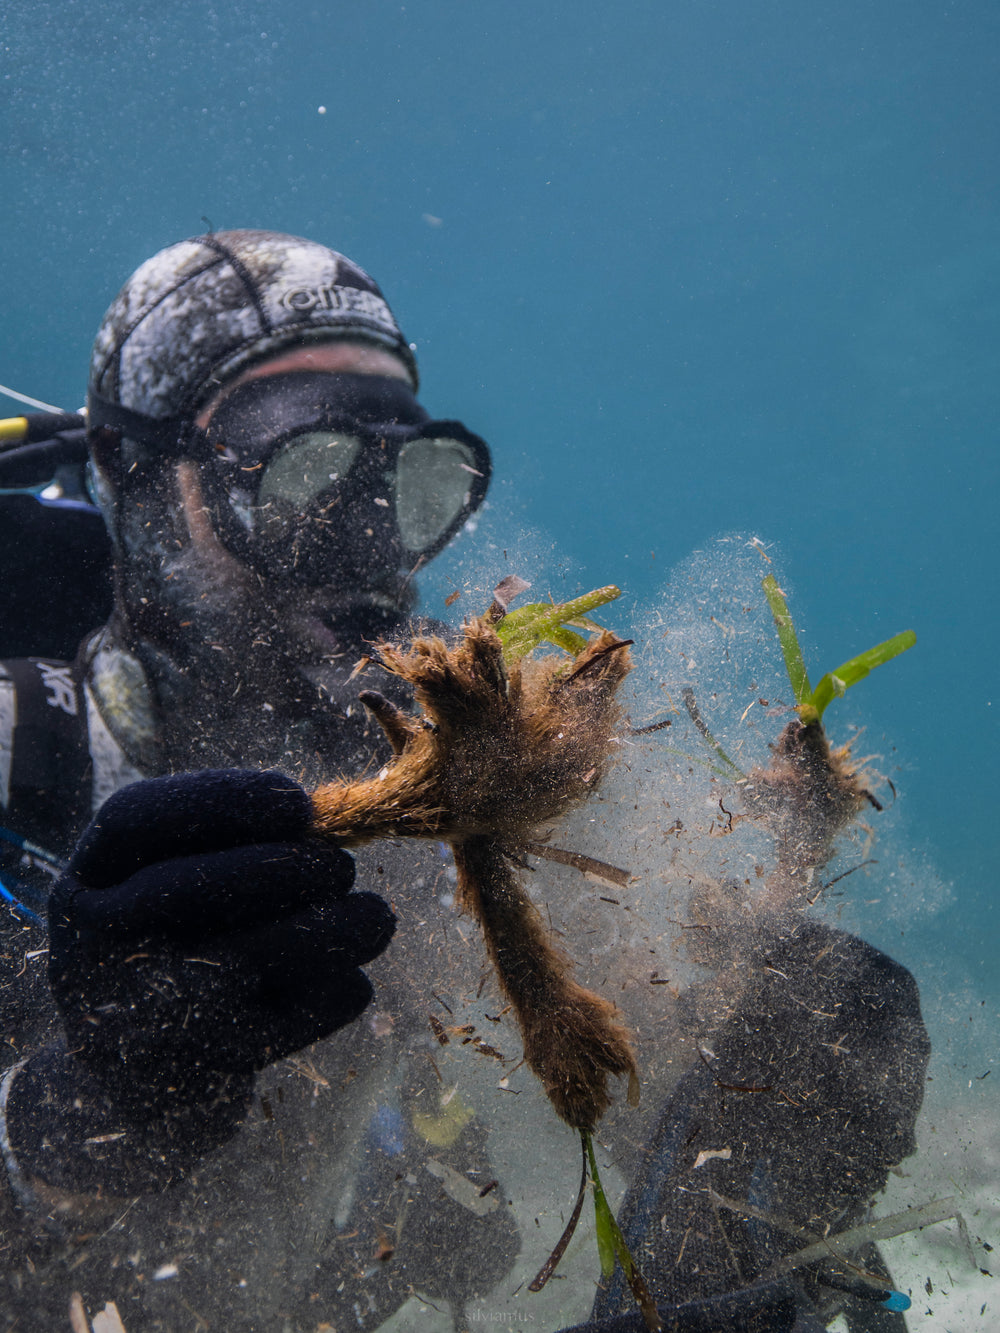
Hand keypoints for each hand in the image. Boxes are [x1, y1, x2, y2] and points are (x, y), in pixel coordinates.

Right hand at [47, 768, 393, 1127]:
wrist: (141, 1085)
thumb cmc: (177, 953)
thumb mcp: (171, 889)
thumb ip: (233, 846)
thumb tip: (327, 821)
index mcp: (82, 889)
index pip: (135, 817)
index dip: (224, 798)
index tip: (301, 800)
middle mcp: (90, 951)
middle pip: (186, 888)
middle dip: (285, 867)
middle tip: (343, 865)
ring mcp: (137, 1019)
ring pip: (247, 957)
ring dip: (333, 929)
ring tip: (376, 915)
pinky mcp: (197, 1073)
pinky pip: (285, 1023)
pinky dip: (333, 992)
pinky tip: (350, 978)